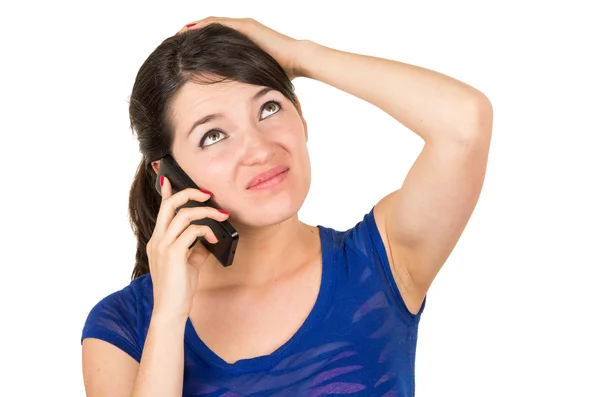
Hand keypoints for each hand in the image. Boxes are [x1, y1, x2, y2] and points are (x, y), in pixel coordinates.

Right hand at [146, 176, 230, 321]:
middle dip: (190, 194)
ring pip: (183, 215)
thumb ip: (196, 247)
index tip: (171, 179)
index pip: (162, 210)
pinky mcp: (172, 254)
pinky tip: (214, 238)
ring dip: (206, 212)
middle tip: (209, 194)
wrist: (171, 310)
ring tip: (222, 216)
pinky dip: (206, 230)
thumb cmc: (180, 288)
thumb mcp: (190, 263)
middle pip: (170, 204)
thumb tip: (210, 235)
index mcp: (158, 241)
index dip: (167, 192)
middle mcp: (157, 240)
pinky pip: (191, 231)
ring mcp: (162, 246)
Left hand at [177, 17, 305, 79]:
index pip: (217, 41)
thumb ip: (246, 82)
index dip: (201, 45)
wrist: (297, 60)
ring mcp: (244, 26)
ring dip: (194, 28)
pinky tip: (189, 30)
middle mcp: (242, 31)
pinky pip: (218, 23)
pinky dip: (202, 25)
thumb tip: (239, 102)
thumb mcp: (258, 77)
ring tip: (178, 34)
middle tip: (176, 41)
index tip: (186, 53)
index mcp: (244, 43)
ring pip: (212, 24)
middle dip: (194, 35)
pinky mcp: (245, 26)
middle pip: (211, 30)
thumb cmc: (283, 73)